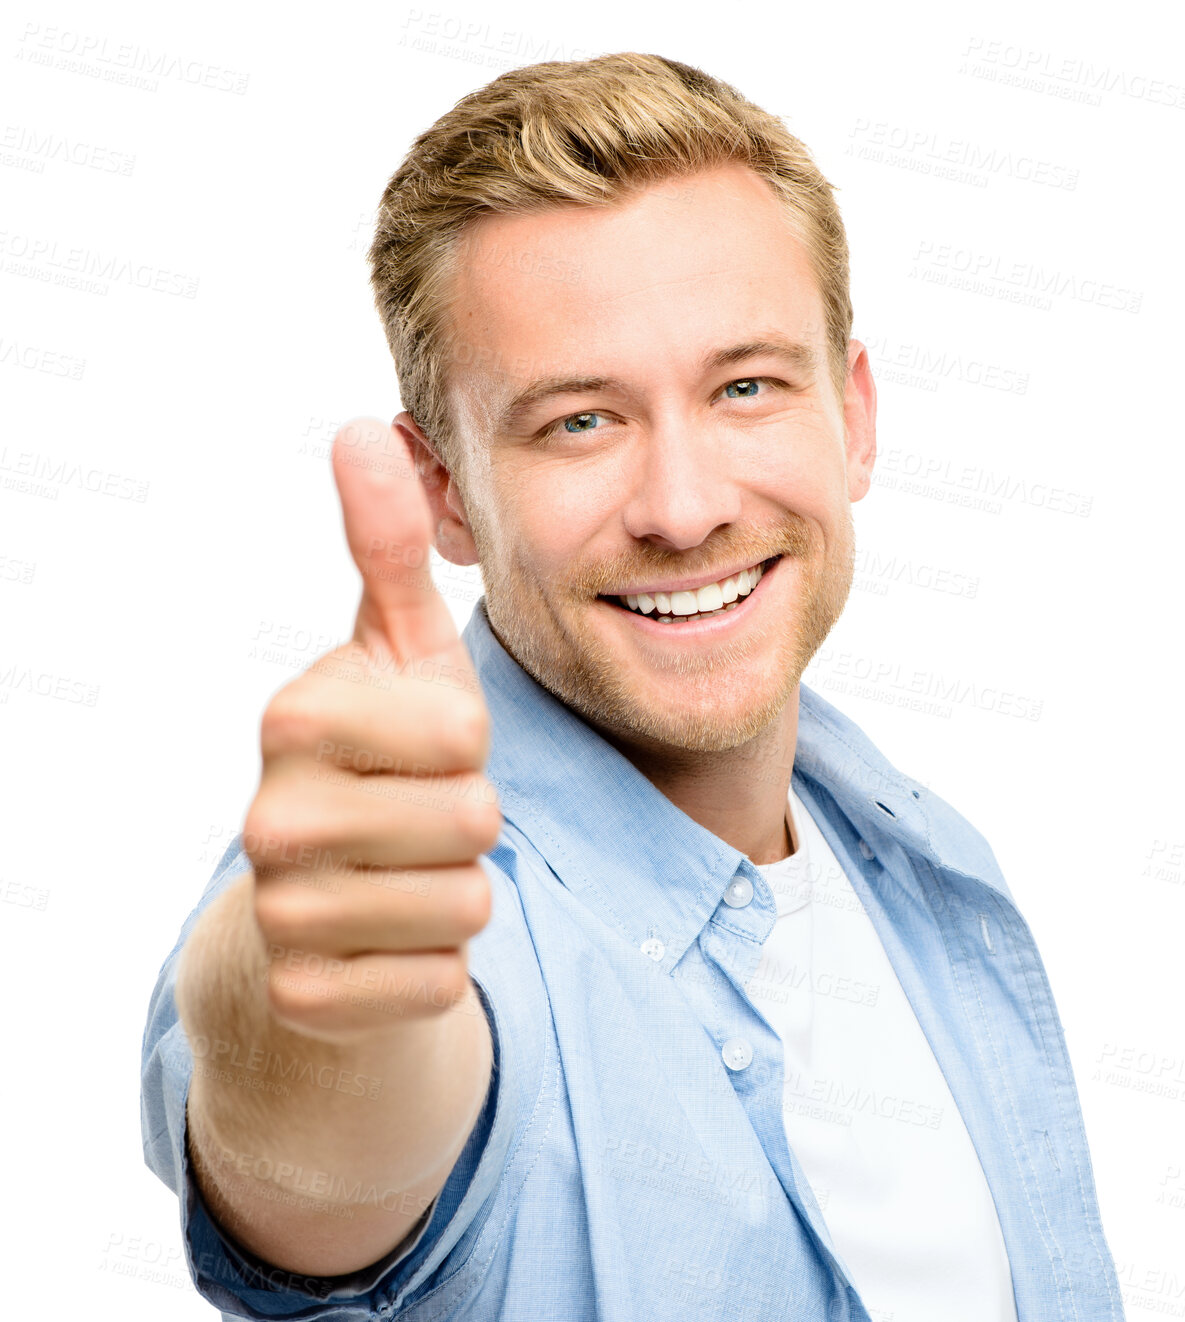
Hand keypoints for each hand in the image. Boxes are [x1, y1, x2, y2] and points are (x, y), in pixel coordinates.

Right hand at [242, 419, 497, 1039]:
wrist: (323, 896)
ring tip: (407, 871)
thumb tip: (363, 426)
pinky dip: (440, 962)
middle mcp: (268, 819)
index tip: (422, 749)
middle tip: (418, 814)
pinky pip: (445, 981)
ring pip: (464, 905)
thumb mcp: (395, 651)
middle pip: (472, 821)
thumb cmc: (383, 757)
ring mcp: (281, 915)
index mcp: (295, 718)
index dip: (469, 745)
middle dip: (470, 820)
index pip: (464, 735)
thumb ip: (388, 548)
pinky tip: (392, 936)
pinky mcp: (308, 997)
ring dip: (460, 891)